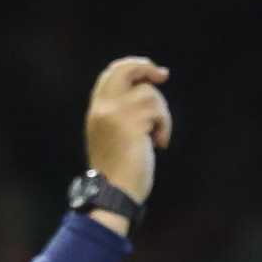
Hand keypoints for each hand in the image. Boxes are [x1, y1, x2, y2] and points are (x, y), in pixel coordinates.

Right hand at [85, 56, 170, 206]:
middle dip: (145, 67)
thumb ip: (122, 115)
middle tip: (163, 75)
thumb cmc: (119, 173)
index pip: (110, 75)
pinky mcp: (131, 123)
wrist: (114, 194)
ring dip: (162, 115)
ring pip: (149, 93)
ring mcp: (115, 113)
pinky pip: (157, 111)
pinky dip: (164, 126)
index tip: (150, 72)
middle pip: (124, 70)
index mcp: (96, 111)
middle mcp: (102, 108)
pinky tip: (159, 144)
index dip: (131, 67)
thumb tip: (147, 92)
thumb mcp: (114, 137)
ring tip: (157, 137)